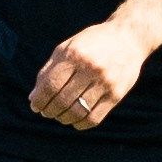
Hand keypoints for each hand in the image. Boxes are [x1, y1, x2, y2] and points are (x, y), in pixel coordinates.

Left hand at [27, 16, 150, 130]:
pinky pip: (94, 118)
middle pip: (62, 100)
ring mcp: (106, 82)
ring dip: (63, 118)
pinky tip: (75, 120)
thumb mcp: (67, 48)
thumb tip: (33, 98)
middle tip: (47, 112)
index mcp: (74, 55)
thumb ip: (48, 71)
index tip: (35, 106)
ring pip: (78, 112)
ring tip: (60, 115)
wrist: (128, 37)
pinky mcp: (117, 94)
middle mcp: (90, 68)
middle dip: (50, 111)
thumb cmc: (91, 43)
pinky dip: (80, 124)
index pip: (50, 85)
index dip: (39, 100)